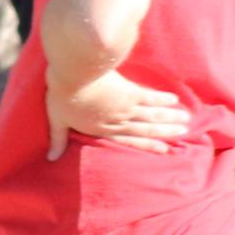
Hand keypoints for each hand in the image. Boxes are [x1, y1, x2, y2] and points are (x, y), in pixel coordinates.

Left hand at [46, 66, 192, 159]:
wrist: (73, 75)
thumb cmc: (61, 97)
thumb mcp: (56, 121)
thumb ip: (57, 139)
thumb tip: (50, 159)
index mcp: (101, 129)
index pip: (127, 140)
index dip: (146, 145)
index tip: (163, 149)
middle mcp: (117, 121)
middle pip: (145, 129)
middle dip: (164, 132)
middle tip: (182, 132)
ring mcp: (125, 107)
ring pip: (152, 115)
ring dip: (169, 118)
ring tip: (185, 119)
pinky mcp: (130, 92)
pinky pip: (150, 98)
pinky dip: (162, 100)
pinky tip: (173, 100)